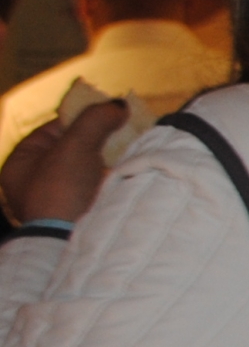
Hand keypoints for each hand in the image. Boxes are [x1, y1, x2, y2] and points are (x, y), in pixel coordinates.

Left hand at [1, 101, 126, 225]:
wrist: (72, 241)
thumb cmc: (62, 190)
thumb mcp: (75, 146)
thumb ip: (95, 119)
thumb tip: (118, 105)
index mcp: (20, 164)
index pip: (52, 129)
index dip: (80, 118)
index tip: (107, 114)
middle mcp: (34, 182)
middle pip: (71, 149)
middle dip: (98, 140)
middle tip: (122, 131)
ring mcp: (58, 200)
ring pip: (87, 169)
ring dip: (107, 159)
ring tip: (130, 150)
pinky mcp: (79, 213)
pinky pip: (97, 187)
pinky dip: (111, 178)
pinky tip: (128, 172)